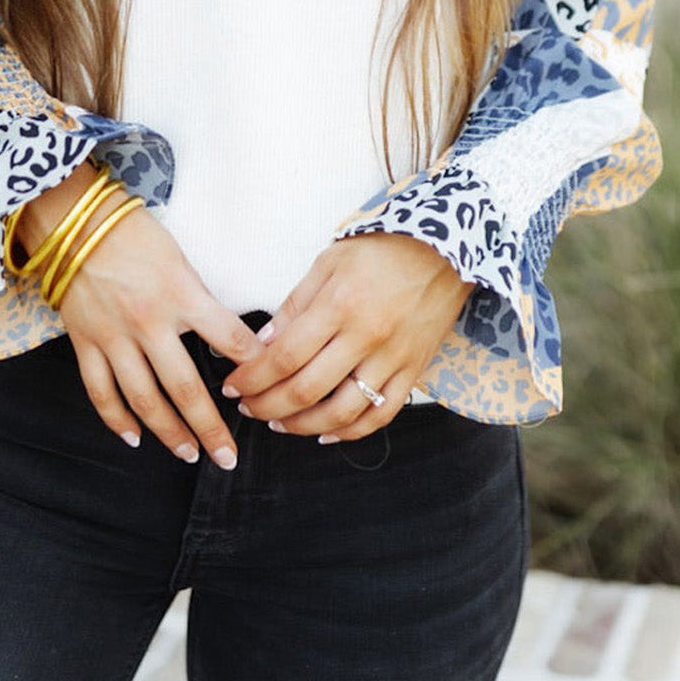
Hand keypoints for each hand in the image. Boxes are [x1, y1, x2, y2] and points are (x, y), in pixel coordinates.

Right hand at [19, 166, 262, 469]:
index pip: (229, 339)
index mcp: (181, 295)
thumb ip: (200, 299)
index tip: (266, 386)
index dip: (253, 366)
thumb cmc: (133, 233)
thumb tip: (230, 335)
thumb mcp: (180, 259)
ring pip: (144, 399)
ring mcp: (114, 336)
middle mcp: (149, 322)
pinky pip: (101, 390)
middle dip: (210, 428)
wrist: (74, 220)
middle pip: (186, 388)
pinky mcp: (85, 341)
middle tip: (228, 456)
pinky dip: (116, 418)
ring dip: (169, 433)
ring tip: (189, 454)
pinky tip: (133, 437)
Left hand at [220, 233, 474, 440]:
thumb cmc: (382, 249)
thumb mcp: (330, 262)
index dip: (254, 377)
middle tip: (248, 408)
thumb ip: (296, 303)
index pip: (286, 355)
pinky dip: (351, 431)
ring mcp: (393, 358)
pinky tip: (326, 432)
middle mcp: (367, 336)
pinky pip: (382, 414)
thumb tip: (264, 342)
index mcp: (340, 305)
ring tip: (278, 423)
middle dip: (268, 405)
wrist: (447, 248)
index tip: (233, 385)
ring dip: (303, 425)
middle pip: (308, 389)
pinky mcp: (414, 370)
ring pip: (343, 411)